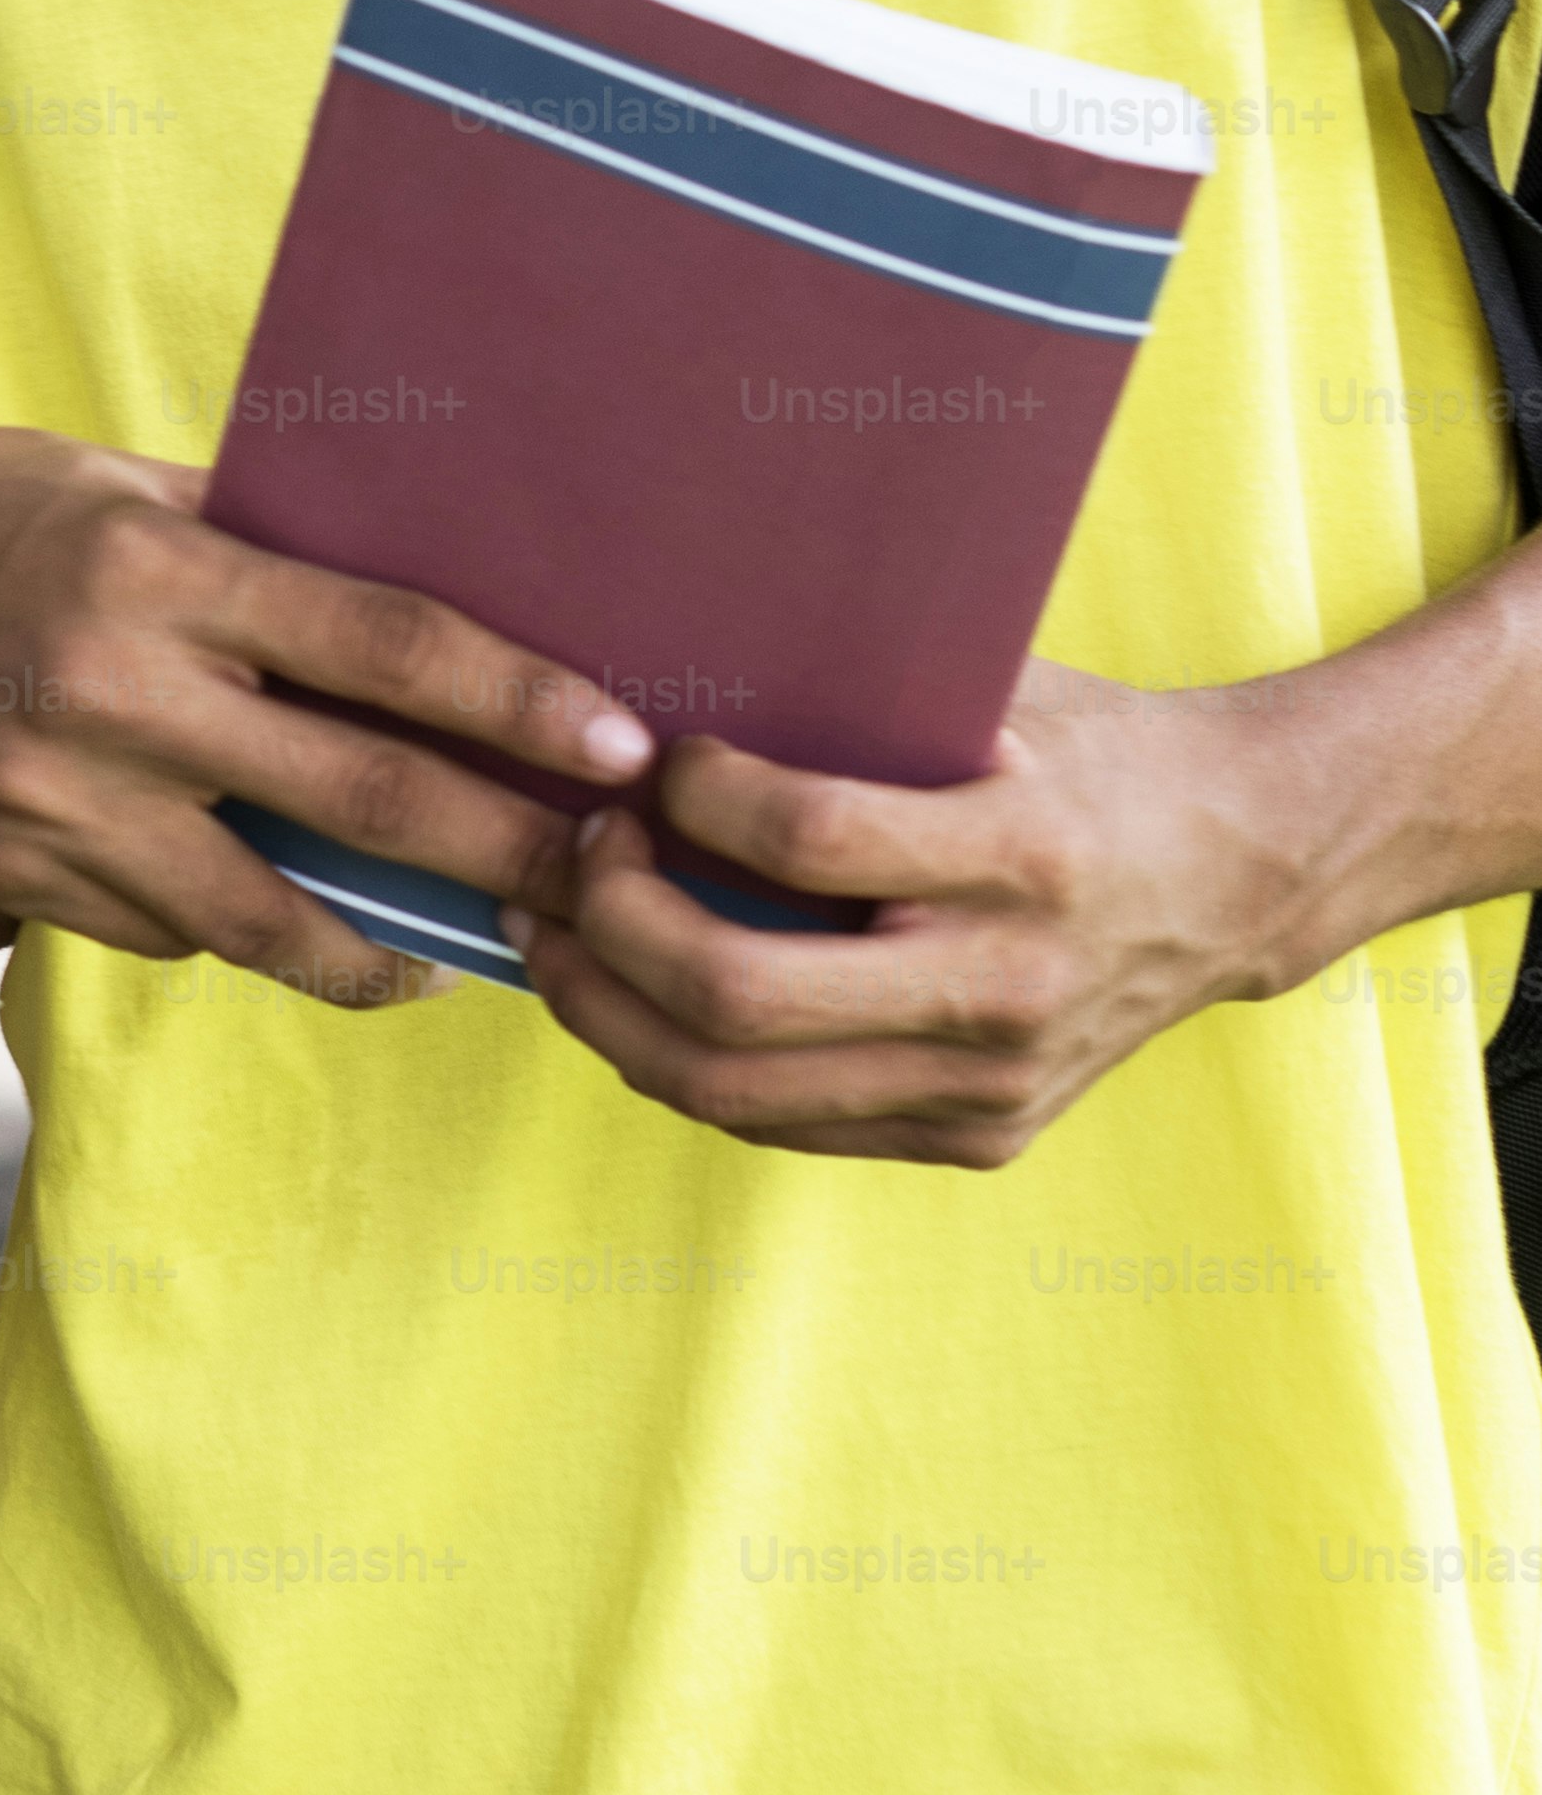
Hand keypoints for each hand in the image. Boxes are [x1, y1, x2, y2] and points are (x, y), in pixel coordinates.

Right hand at [0, 423, 660, 1005]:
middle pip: (362, 798)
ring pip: (273, 918)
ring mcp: (53, 803)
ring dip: (394, 943)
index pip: (381, 647)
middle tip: (605, 879)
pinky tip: (291, 917)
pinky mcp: (13, 879)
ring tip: (470, 950)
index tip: (622, 748)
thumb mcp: (126, 487)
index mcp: (152, 569)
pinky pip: (174, 934)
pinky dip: (246, 931)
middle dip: (509, 851)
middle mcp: (107, 694)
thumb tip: (444, 602)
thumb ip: (263, 550)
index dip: (517, 704)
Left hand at [512, 654, 1362, 1165]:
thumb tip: (664, 659)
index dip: (694, 799)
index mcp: (1023, 855)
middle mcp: (1008, 985)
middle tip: (569, 854)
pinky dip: (677, 1059)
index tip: (653, 762)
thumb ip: (858, 692)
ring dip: (607, 1010)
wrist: (1241, 874)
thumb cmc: (1088, 756)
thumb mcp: (998, 694)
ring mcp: (992, 1081)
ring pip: (733, 1085)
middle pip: (739, 993)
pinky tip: (627, 994)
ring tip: (553, 935)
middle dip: (612, 923)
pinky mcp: (978, 1134)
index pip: (808, 840)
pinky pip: (778, 1119)